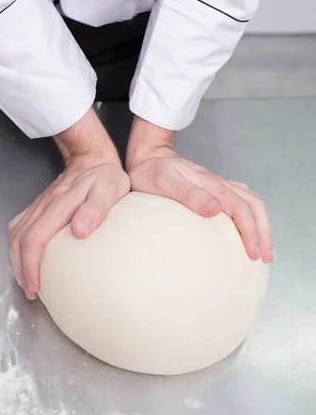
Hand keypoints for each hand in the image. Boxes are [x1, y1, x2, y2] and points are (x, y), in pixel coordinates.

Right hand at [9, 108, 129, 299]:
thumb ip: (96, 209)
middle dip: (20, 268)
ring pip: (16, 234)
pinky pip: (20, 227)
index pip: (35, 238)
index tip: (35, 285)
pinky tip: (27, 257)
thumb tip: (79, 231)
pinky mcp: (39, 206)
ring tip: (27, 279)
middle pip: (19, 240)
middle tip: (31, 290)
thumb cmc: (105, 176)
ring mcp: (39, 205)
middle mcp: (44, 205)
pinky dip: (18, 246)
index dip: (30, 265)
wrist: (92, 157)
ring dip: (17, 259)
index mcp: (59, 204)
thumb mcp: (110, 189)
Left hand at [127, 117, 273, 263]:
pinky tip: (249, 228)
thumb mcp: (165, 182)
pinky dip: (251, 216)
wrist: (148, 158)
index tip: (253, 253)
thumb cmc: (151, 173)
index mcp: (211, 184)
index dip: (250, 231)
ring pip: (251, 202)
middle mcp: (219, 184)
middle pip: (253, 206)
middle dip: (263, 232)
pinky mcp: (214, 188)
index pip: (241, 208)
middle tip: (266, 257)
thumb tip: (215, 209)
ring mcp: (218, 185)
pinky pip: (241, 200)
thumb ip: (189, 194)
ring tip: (263, 247)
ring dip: (261, 224)